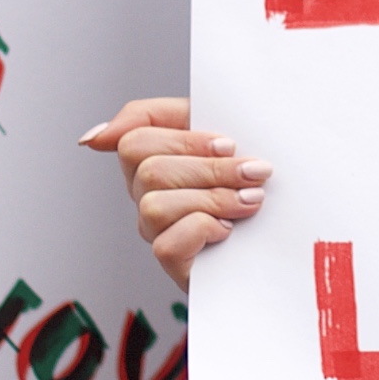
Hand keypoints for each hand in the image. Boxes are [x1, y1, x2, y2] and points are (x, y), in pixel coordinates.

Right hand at [82, 96, 268, 286]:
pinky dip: (205, 231)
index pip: (135, 137)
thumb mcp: (216, 128)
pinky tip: (229, 230)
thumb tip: (94, 137)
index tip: (228, 144)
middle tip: (254, 172)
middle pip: (150, 170)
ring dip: (214, 199)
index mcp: (152, 157)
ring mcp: (155, 230)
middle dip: (211, 169)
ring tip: (250, 200)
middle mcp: (145, 194)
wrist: (284, 233)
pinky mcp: (172, 263)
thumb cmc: (248, 175)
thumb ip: (162, 116)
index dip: (185, 140)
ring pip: (156, 206)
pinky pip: (167, 245)